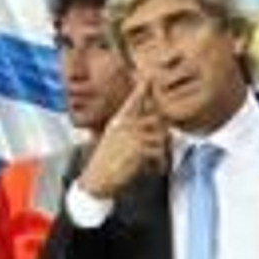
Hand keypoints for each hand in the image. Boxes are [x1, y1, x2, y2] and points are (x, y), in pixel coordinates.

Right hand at [76, 75, 168, 200]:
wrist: (96, 181)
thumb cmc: (104, 165)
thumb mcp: (112, 143)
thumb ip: (127, 133)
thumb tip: (145, 132)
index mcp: (119, 121)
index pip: (133, 100)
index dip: (142, 87)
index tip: (149, 77)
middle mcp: (126, 125)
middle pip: (156, 119)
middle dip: (162, 133)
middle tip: (162, 147)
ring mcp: (132, 135)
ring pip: (160, 136)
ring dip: (162, 150)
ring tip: (157, 161)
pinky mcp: (139, 149)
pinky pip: (159, 151)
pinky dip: (160, 163)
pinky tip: (155, 169)